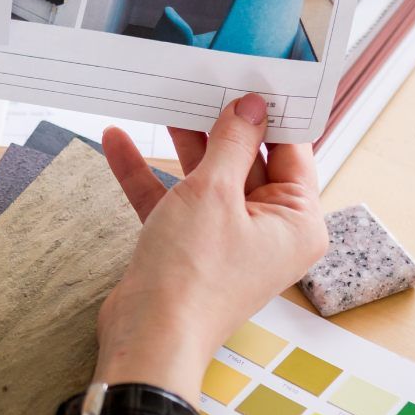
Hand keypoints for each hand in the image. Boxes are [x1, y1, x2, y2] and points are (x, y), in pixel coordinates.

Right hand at [65, 95, 325, 414]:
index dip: (271, 113)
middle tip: (202, 78)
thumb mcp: (214, 191)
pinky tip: (117, 141)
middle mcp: (268, 231)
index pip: (292, 152)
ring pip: (207, 178)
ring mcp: (227, 240)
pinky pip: (173, 201)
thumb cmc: (193, 275)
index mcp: (297, 222)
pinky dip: (148, 175)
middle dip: (218, 124)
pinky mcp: (188, 248)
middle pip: (247, 161)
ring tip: (162, 98)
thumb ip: (232, 141)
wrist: (147, 338)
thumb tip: (252, 106)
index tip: (253, 76)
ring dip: (180, 143)